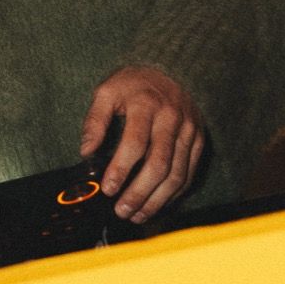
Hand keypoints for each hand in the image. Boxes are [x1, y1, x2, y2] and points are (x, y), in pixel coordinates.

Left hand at [80, 67, 205, 222]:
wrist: (172, 68)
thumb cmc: (134, 84)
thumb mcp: (107, 91)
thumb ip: (95, 121)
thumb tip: (86, 152)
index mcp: (146, 104)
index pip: (135, 143)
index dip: (121, 169)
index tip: (108, 189)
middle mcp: (171, 119)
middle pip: (159, 164)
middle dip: (140, 192)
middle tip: (122, 210)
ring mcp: (189, 131)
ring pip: (177, 174)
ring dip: (157, 200)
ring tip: (138, 215)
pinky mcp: (199, 141)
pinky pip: (189, 173)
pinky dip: (174, 194)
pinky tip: (157, 205)